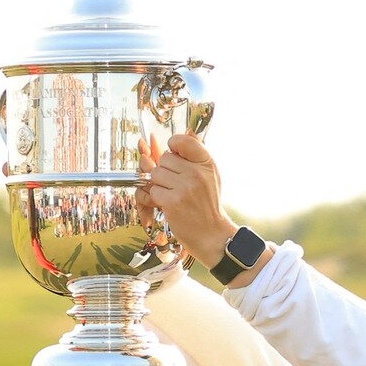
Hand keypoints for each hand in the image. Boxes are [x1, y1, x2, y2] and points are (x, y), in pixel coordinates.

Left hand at [137, 133, 236, 268]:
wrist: (211, 233)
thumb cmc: (207, 204)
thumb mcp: (210, 175)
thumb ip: (197, 155)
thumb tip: (187, 131)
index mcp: (207, 163)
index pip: (183, 140)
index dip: (174, 145)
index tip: (175, 154)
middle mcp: (197, 173)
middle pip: (165, 159)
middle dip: (165, 170)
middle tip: (176, 182)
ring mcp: (184, 188)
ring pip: (156, 174)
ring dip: (160, 184)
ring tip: (173, 193)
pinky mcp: (173, 202)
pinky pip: (153, 190)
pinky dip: (157, 198)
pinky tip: (169, 204)